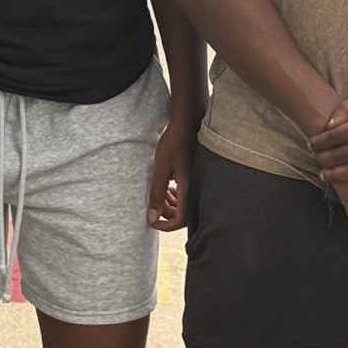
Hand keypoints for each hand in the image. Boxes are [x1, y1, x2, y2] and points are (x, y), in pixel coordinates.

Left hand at [148, 111, 199, 230]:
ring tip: (161, 192)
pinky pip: (187, 193)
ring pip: (185, 204)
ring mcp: (197, 181)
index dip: (165, 226)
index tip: (151, 220)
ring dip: (171, 204)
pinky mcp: (196, 175)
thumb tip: (152, 218)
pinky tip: (169, 184)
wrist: (188, 121)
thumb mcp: (161, 169)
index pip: (180, 220)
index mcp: (189, 189)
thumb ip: (157, 194)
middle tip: (154, 205)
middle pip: (183, 215)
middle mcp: (196, 188)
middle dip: (166, 214)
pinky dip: (176, 195)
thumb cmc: (174, 142)